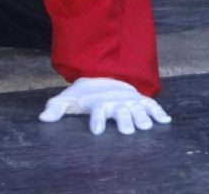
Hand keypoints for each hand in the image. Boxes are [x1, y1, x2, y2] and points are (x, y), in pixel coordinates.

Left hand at [39, 77, 170, 135]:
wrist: (102, 77)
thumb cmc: (84, 94)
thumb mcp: (69, 99)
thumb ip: (57, 107)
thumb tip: (42, 117)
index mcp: (99, 102)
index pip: (97, 112)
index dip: (97, 121)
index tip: (97, 131)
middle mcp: (116, 101)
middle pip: (121, 111)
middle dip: (125, 121)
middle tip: (129, 132)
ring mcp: (129, 100)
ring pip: (137, 109)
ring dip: (143, 117)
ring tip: (146, 127)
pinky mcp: (139, 100)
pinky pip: (151, 105)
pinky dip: (159, 112)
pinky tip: (166, 121)